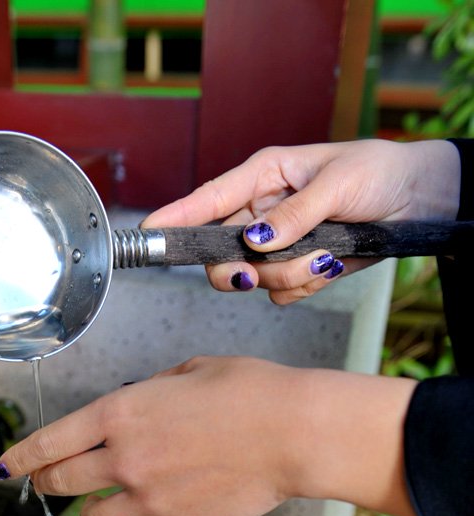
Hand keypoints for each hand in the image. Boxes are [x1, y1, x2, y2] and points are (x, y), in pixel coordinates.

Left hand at [0, 356, 417, 515]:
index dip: (23, 456)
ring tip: (102, 503)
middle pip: (62, 483)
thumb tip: (136, 407)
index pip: (51, 442)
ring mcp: (148, 498)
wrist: (293, 433)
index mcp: (120, 414)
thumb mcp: (188, 371)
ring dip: (90, 511)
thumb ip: (149, 393)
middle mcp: (124, 460)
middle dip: (49, 482)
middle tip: (49, 482)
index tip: (8, 465)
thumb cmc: (248, 391)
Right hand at [143, 139, 460, 304]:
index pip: (208, 200)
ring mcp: (277, 245)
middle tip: (251, 275)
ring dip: (288, 276)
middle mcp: (261, 214)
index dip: (175, 218)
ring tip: (325, 257)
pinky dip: (305, 286)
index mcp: (263, 177)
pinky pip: (282, 293)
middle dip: (236, 270)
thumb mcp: (338, 183)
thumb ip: (294, 214)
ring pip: (254, 279)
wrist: (417, 202)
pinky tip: (329, 267)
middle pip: (219, 255)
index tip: (148, 234)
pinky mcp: (296, 270)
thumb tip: (255, 241)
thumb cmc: (377, 173)